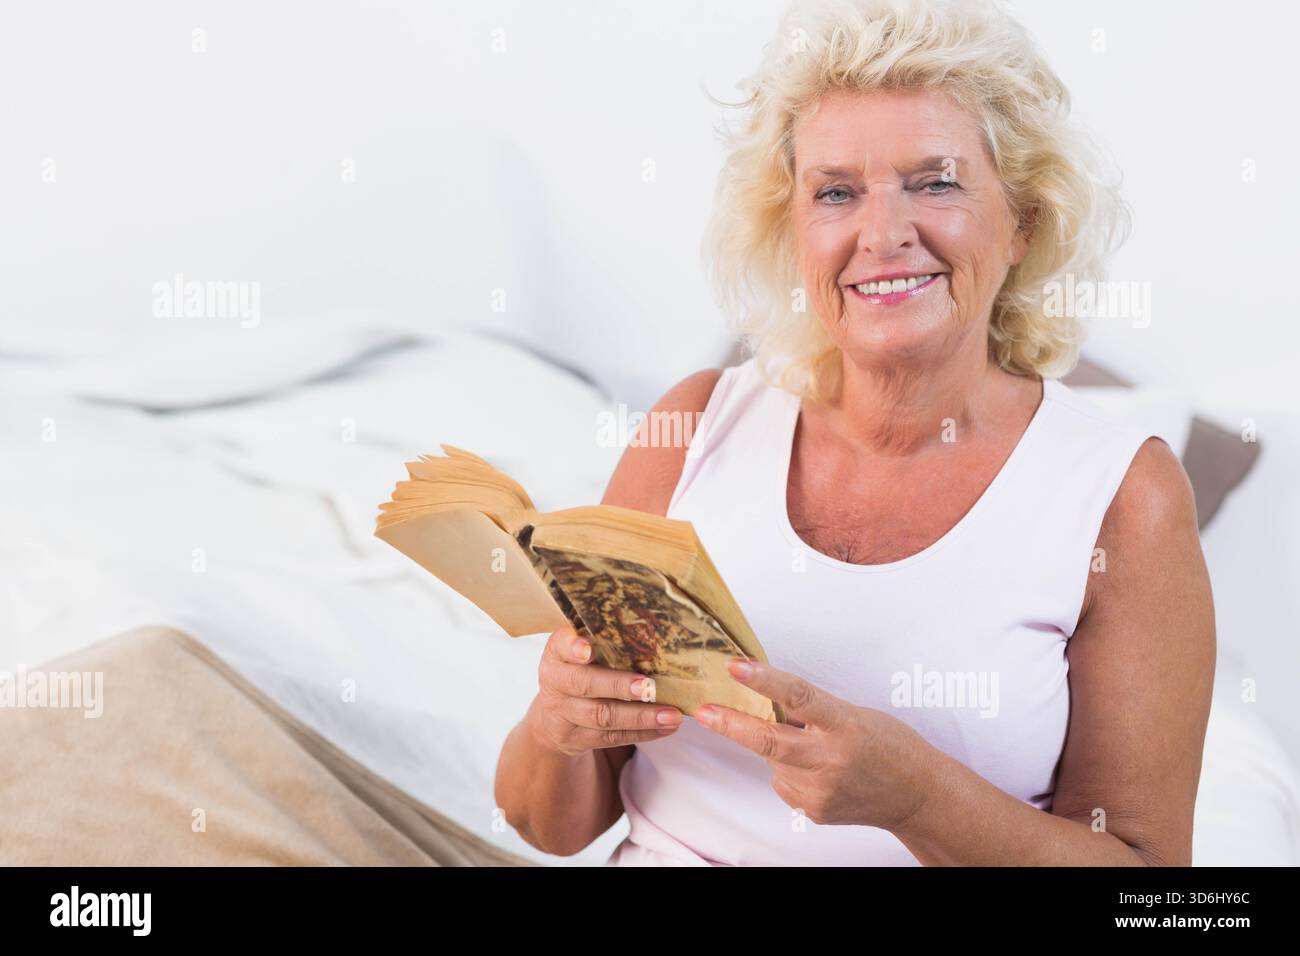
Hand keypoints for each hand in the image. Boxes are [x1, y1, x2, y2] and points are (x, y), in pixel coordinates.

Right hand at [528, 625, 683, 756]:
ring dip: (641, 716)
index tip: (588, 649)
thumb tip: (656, 633)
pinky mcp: (578, 739)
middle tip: (649, 686)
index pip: (560, 646)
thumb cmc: (579, 670)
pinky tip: (666, 727)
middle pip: (585, 685)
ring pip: (603, 716)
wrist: (553, 717)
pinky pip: (612, 737)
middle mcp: (556, 683)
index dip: (574, 648)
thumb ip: (604, 640)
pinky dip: (643, 733)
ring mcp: (564, 714)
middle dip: (619, 686)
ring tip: (671, 714)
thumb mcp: (580, 651)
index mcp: (557, 654)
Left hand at [694, 659, 936, 830]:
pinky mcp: (813, 810)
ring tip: (814, 748)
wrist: (916, 796)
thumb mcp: (855, 714)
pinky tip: (820, 771)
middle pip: (769, 740)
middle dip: (730, 724)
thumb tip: (767, 701)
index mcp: (845, 725)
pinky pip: (784, 781)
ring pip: (774, 760)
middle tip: (703, 711)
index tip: (735, 667)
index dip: (764, 680)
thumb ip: (813, 711)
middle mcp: (831, 760)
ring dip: (778, 748)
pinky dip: (790, 770)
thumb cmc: (888, 745)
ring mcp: (820, 790)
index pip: (799, 696)